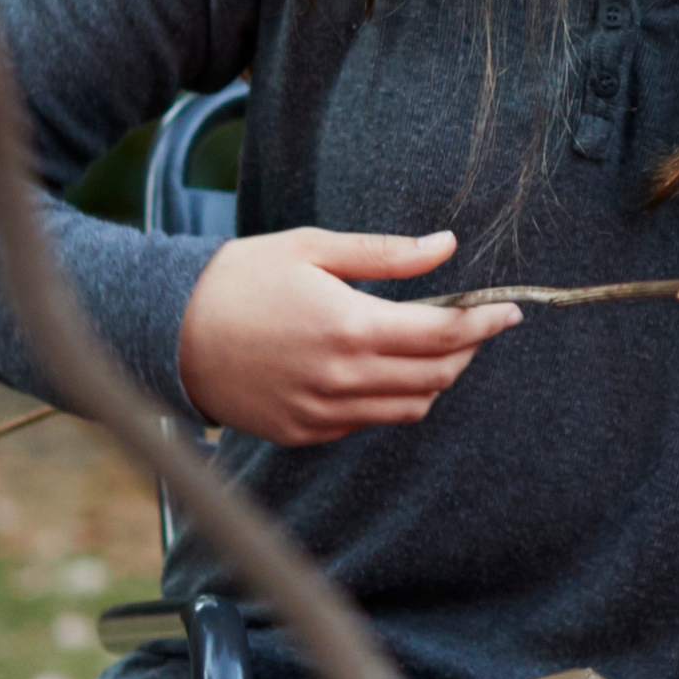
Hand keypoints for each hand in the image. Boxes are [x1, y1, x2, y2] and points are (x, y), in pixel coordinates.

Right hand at [172, 226, 517, 443]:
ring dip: (433, 379)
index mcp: (351, 326)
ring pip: (410, 408)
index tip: (510, 311)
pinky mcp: (304, 432)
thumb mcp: (313, 248)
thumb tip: (447, 245)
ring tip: (429, 346)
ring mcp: (323, 413)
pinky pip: (368, 422)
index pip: (445, 334)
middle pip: (437, 377)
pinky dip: (389, 399)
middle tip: (472, 322)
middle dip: (466, 350)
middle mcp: (343, 379)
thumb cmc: (240, 278)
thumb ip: (387, 254)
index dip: (486, 322)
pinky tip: (378, 368)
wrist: (168, 330)